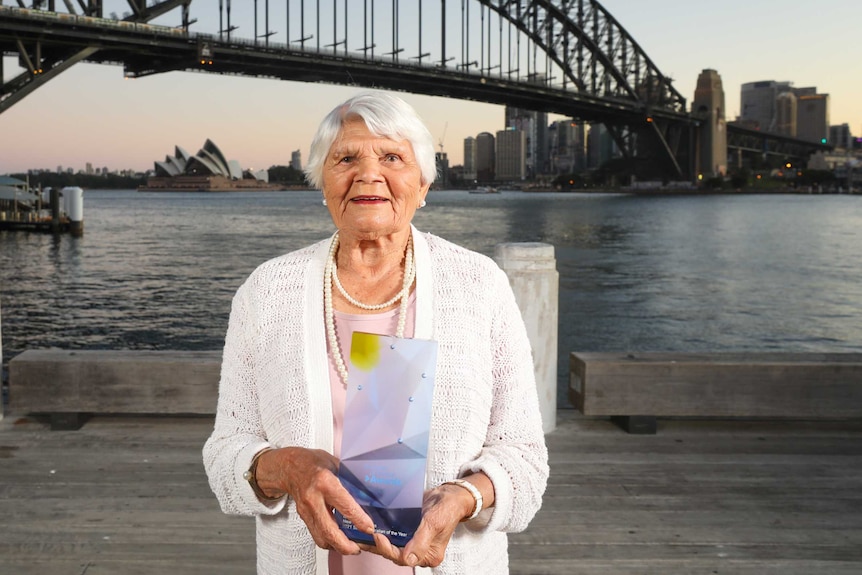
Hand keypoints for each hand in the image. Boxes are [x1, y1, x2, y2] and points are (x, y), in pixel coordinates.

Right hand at [256, 447, 374, 554]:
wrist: (289, 466)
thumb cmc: (314, 462)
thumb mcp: (335, 463)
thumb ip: (350, 479)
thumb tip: (369, 493)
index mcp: (325, 482)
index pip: (345, 506)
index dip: (359, 520)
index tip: (369, 528)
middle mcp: (313, 498)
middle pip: (330, 531)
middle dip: (346, 545)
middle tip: (360, 547)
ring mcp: (306, 510)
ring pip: (322, 538)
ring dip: (338, 547)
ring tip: (352, 547)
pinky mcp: (303, 518)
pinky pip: (317, 535)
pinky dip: (329, 541)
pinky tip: (339, 540)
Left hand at [358, 482, 474, 567]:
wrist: (450, 495)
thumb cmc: (446, 509)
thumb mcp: (434, 524)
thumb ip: (421, 542)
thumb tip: (408, 560)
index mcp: (429, 555)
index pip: (404, 558)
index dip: (388, 550)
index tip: (378, 537)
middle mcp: (420, 552)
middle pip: (395, 554)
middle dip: (379, 546)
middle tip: (365, 534)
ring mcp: (413, 543)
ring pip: (392, 547)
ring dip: (377, 542)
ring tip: (360, 535)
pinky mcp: (408, 532)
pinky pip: (394, 536)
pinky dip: (383, 534)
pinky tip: (371, 528)